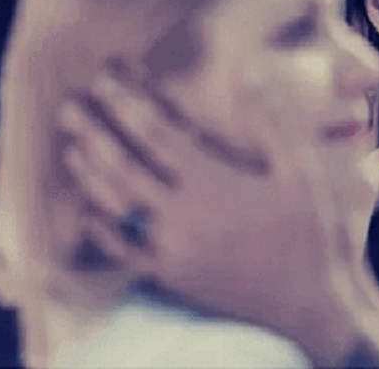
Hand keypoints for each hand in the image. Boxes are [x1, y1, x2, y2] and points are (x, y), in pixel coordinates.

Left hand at [57, 60, 359, 364]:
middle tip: (69, 105)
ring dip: (89, 173)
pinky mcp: (169, 277)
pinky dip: (100, 230)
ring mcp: (171, 249)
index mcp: (214, 184)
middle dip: (93, 131)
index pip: (157, 135)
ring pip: (116, 205)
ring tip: (72, 146)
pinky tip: (87, 211)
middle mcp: (183, 215)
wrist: (308, 304)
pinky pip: (122, 251)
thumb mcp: (299, 172)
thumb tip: (250, 74)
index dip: (127, 104)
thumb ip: (270, 123)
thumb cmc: (309, 234)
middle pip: (123, 166)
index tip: (106, 79)